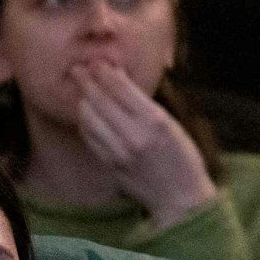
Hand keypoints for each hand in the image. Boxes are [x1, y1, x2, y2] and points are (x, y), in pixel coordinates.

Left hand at [70, 61, 217, 228]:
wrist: (180, 197)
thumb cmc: (182, 157)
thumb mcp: (172, 125)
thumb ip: (145, 104)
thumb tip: (120, 79)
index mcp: (155, 121)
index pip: (122, 90)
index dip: (106, 73)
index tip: (97, 62)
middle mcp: (135, 135)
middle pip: (101, 101)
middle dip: (87, 81)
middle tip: (77, 69)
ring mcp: (119, 151)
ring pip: (90, 118)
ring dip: (83, 100)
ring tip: (81, 89)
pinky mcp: (109, 163)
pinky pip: (90, 136)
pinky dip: (85, 121)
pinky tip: (86, 112)